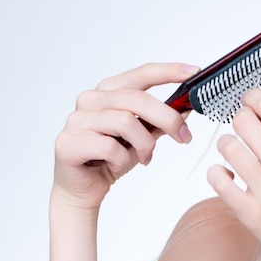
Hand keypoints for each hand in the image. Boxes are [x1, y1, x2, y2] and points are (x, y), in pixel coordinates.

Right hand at [53, 62, 198, 209]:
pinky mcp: (67, 143)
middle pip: (137, 99)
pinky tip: (117, 164)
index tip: (193, 72)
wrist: (83, 189)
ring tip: (144, 157)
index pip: (141, 74)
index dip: (168, 71)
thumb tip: (186, 108)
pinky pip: (108, 146)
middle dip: (167, 118)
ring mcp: (76, 120)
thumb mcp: (142, 137)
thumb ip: (160, 121)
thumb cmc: (109, 159)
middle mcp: (90, 100)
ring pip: (125, 121)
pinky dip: (121, 159)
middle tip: (184, 136)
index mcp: (108, 92)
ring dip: (144, 144)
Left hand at [207, 89, 260, 260]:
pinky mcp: (250, 213)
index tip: (250, 103)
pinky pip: (217, 178)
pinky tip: (228, 176)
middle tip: (244, 131)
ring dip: (228, 146)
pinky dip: (218, 173)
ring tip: (237, 155)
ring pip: (227, 145)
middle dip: (240, 121)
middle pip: (242, 120)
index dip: (253, 99)